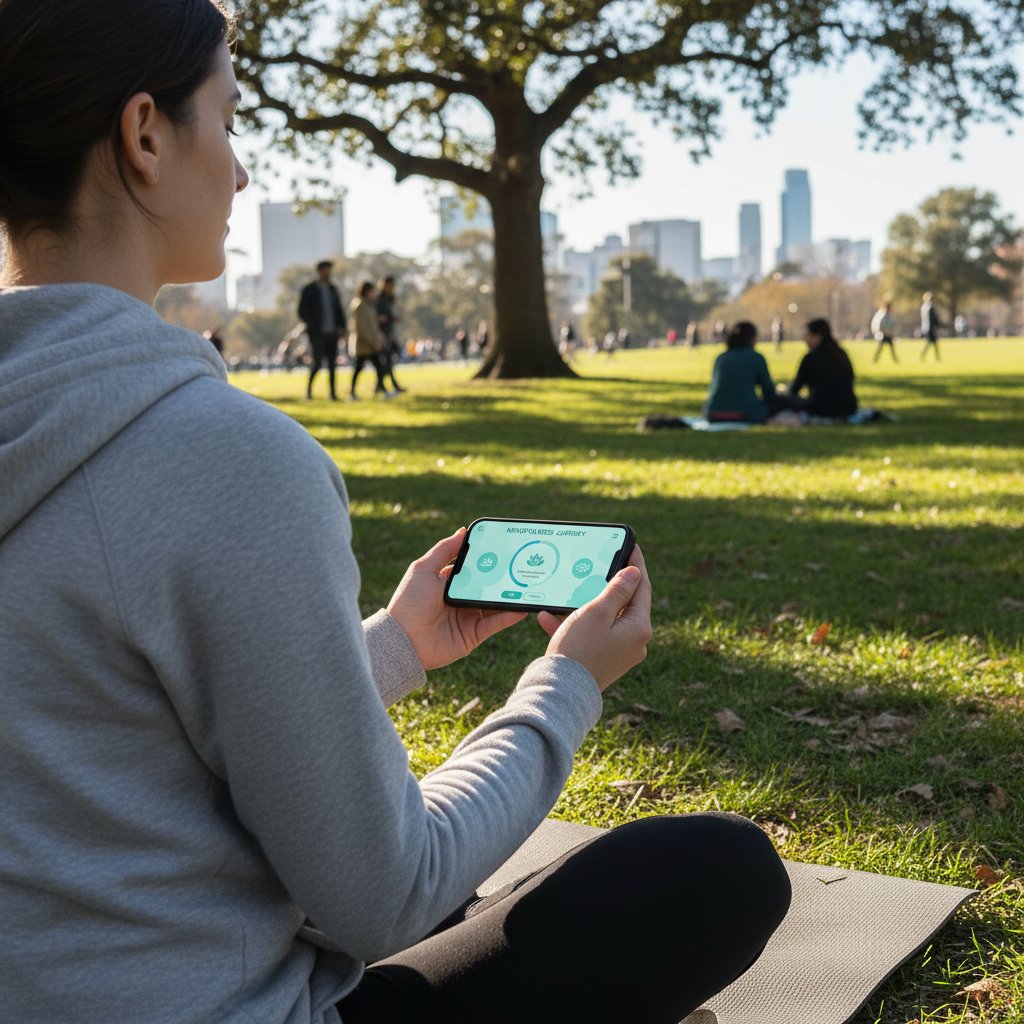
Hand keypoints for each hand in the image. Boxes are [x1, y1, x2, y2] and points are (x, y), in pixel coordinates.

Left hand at [387, 528, 526, 670]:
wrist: (403, 641)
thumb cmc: (409, 602)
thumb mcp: (423, 569)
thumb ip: (444, 550)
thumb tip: (463, 530)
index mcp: (447, 582)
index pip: (472, 567)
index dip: (486, 558)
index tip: (505, 547)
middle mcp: (459, 598)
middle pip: (486, 584)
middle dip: (502, 575)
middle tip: (522, 563)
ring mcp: (468, 617)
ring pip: (494, 603)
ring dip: (509, 595)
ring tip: (526, 584)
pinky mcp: (474, 635)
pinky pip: (495, 623)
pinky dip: (508, 615)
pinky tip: (521, 606)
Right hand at [537, 545, 651, 690]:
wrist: (560, 692)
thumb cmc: (579, 648)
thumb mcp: (597, 612)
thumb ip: (617, 590)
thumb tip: (634, 573)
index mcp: (639, 628)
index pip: (642, 587)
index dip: (636, 564)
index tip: (631, 545)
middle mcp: (635, 642)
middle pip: (625, 603)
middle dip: (608, 584)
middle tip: (603, 562)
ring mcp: (620, 653)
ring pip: (605, 619)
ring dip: (584, 605)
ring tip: (568, 592)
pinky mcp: (603, 661)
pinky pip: (592, 636)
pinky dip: (575, 625)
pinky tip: (549, 618)